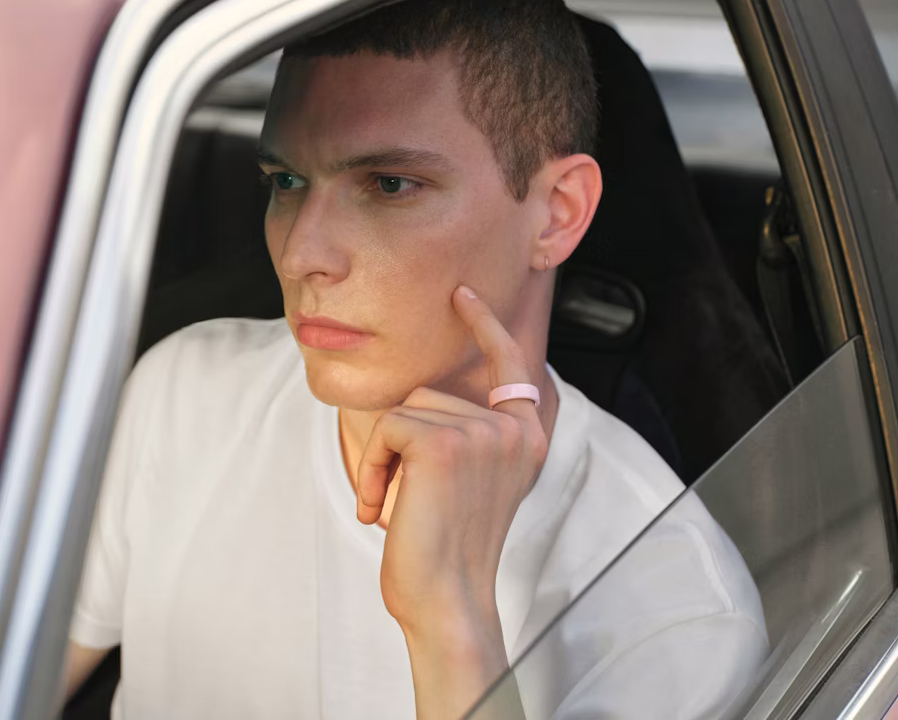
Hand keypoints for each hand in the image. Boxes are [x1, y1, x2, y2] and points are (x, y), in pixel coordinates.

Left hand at [356, 285, 546, 718]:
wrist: (448, 601)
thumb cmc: (450, 550)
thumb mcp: (473, 481)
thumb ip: (468, 435)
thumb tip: (426, 397)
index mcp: (526, 436)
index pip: (509, 363)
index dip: (485, 325)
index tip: (462, 295)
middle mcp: (512, 429)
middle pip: (429, 395)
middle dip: (401, 441)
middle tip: (405, 497)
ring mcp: (482, 432)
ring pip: (403, 411)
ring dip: (383, 458)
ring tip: (395, 505)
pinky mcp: (444, 442)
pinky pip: (385, 430)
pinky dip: (372, 467)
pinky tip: (380, 508)